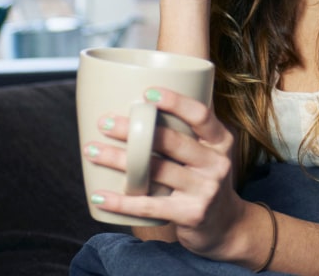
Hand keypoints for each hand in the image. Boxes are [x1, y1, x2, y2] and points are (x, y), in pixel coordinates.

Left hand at [84, 88, 251, 261]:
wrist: (227, 225)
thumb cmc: (206, 178)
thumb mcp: (211, 151)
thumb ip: (191, 128)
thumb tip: (155, 94)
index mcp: (221, 140)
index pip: (200, 115)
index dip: (175, 102)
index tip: (146, 93)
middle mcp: (217, 163)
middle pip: (171, 141)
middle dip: (133, 130)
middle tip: (104, 122)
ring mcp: (205, 190)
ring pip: (154, 171)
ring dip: (118, 160)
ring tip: (91, 150)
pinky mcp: (190, 214)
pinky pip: (149, 206)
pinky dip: (121, 202)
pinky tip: (99, 196)